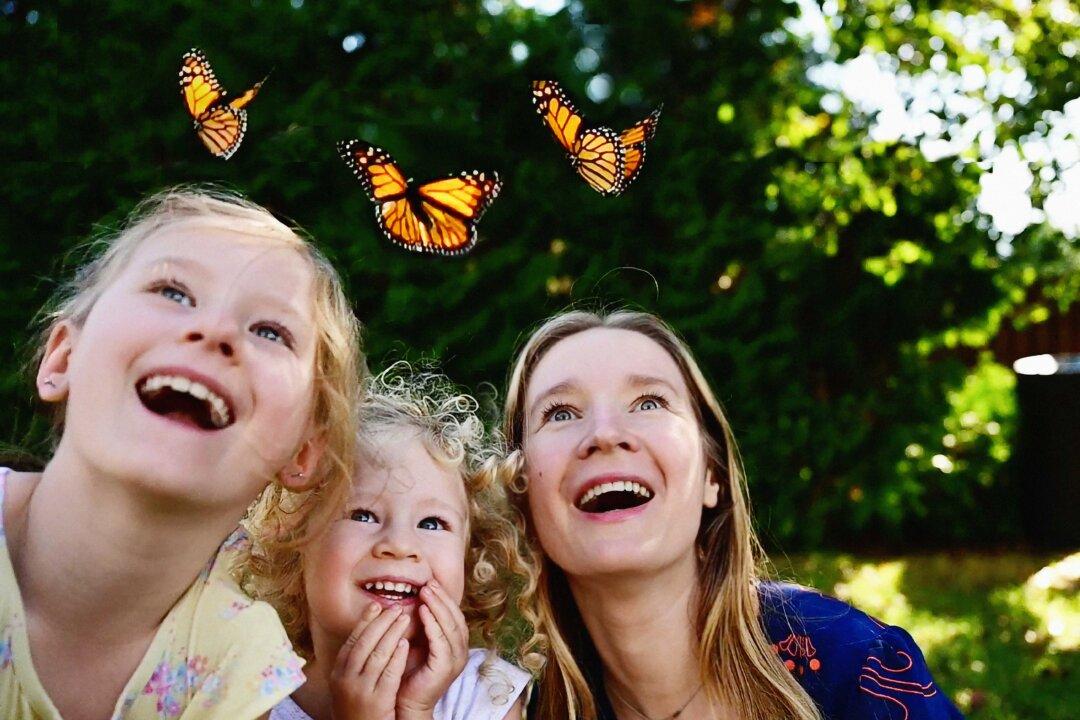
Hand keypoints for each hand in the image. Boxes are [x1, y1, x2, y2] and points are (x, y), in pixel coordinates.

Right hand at [329, 603, 410, 719]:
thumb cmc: (356, 706)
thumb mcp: (347, 682)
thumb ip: (354, 660)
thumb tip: (366, 630)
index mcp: (337, 672)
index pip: (352, 640)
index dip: (365, 621)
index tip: (376, 605)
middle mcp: (345, 679)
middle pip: (364, 643)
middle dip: (381, 622)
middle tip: (395, 607)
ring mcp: (360, 690)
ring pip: (378, 655)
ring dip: (392, 633)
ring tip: (404, 618)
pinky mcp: (377, 700)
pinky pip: (389, 673)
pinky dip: (397, 656)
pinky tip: (406, 643)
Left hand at [395, 581, 468, 719]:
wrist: (407, 702)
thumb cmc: (410, 673)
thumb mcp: (419, 643)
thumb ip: (423, 625)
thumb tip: (416, 599)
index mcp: (457, 645)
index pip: (454, 615)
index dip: (444, 597)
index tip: (431, 582)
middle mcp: (461, 651)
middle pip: (455, 617)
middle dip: (442, 598)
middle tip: (428, 582)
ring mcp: (455, 660)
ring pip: (450, 626)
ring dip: (438, 606)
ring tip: (425, 592)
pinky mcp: (445, 667)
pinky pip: (440, 640)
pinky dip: (432, 623)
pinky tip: (422, 611)